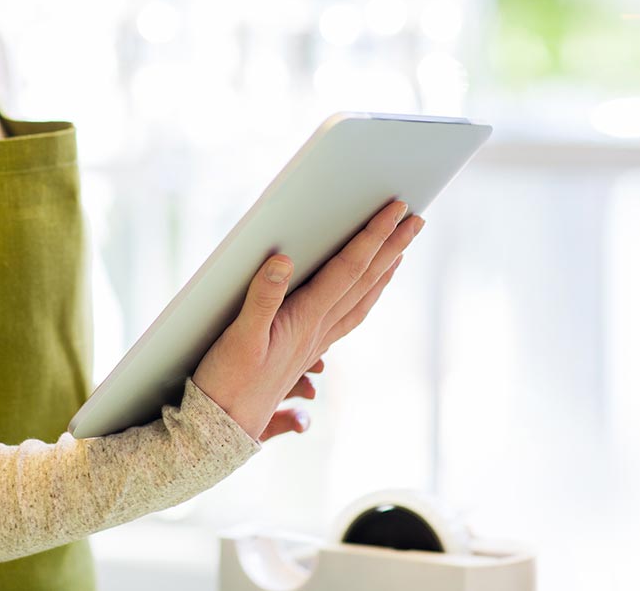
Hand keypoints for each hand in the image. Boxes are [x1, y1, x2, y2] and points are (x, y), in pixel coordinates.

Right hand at [191, 199, 423, 439]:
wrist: (223, 426)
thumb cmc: (227, 382)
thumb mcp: (239, 337)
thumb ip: (262, 298)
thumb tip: (283, 260)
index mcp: (306, 320)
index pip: (349, 269)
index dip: (373, 237)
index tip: (395, 211)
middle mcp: (319, 330)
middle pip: (365, 281)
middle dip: (392, 247)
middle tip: (416, 219)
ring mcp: (315, 343)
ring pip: (361, 301)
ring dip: (383, 272)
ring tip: (401, 250)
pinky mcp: (305, 353)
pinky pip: (347, 318)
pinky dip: (364, 298)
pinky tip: (365, 294)